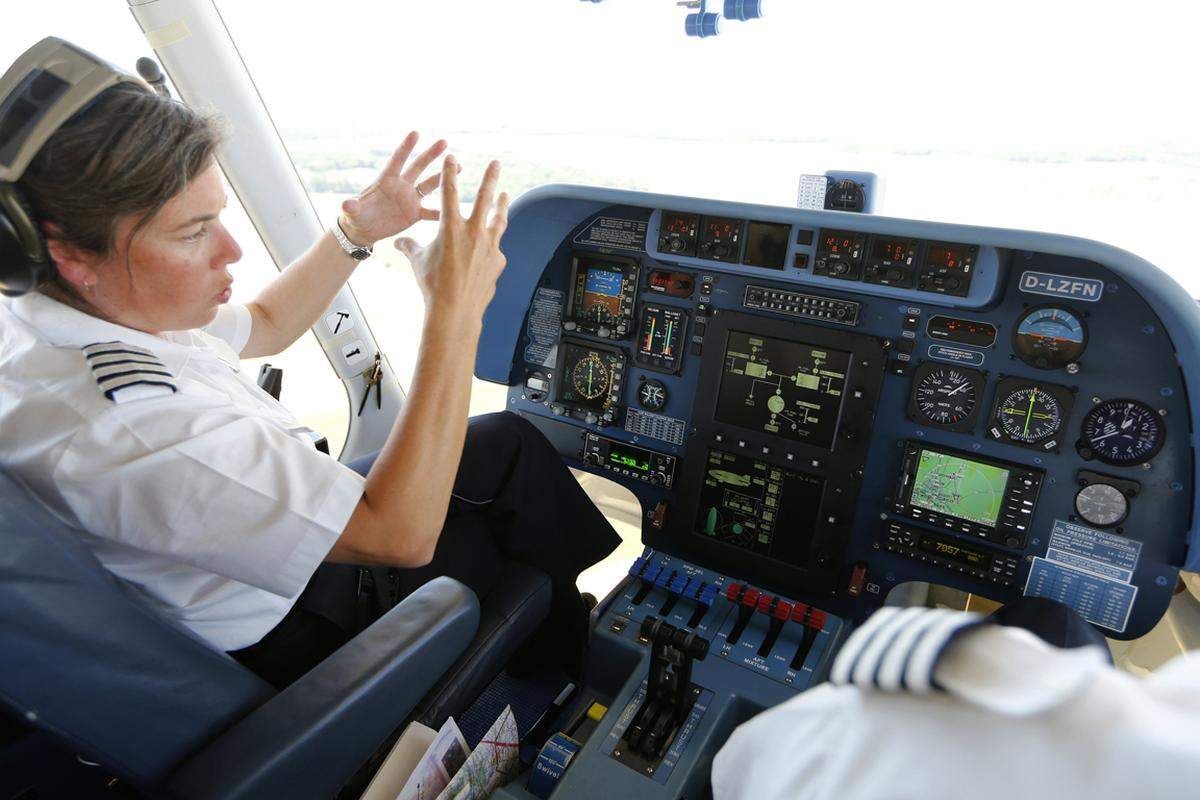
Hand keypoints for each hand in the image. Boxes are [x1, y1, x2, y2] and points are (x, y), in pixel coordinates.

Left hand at [338, 131, 454, 245]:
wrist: (363, 230)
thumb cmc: (355, 216)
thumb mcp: (352, 211)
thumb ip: (351, 206)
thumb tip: (346, 204)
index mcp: (386, 180)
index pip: (397, 160)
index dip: (406, 147)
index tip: (416, 133)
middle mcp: (401, 186)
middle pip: (418, 167)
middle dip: (430, 154)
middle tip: (444, 142)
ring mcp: (409, 199)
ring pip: (429, 185)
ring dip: (443, 177)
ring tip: (458, 167)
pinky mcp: (414, 213)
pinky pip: (431, 211)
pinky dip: (442, 211)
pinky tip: (456, 207)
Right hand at [395, 157, 508, 322]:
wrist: (455, 309)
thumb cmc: (432, 284)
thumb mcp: (417, 262)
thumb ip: (410, 247)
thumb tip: (399, 242)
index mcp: (451, 227)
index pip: (450, 192)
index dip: (449, 173)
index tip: (452, 158)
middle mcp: (473, 232)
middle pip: (484, 198)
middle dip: (490, 178)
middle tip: (496, 163)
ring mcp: (489, 246)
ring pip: (498, 220)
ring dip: (501, 205)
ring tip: (504, 195)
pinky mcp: (498, 261)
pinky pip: (495, 248)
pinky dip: (491, 245)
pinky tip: (489, 247)